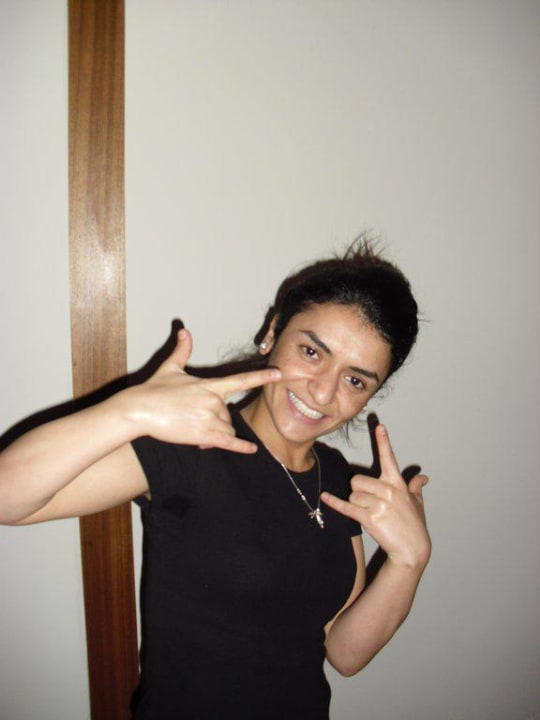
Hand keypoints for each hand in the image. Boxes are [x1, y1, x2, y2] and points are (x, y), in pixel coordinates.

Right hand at [125, 328, 280, 452]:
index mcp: (210, 385)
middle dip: (216, 421)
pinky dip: (241, 447)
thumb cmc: (153, 389)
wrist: (139, 410)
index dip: (262, 377)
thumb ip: (182, 351)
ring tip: (192, 431)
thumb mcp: (170, 368)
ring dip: (214, 434)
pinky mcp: (204, 436)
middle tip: (192, 421)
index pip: (241, 380)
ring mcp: (210, 419)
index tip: (279, 374)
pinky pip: (228, 442)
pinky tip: (252, 450)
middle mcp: (214, 401)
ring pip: (226, 429)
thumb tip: (184, 331)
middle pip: (229, 415)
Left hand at [321, 424, 430, 569]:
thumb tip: (423, 478)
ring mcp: (378, 504)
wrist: (412, 550)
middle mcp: (388, 491)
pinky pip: (346, 506)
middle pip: (358, 480)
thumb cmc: (415, 526)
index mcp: (398, 484)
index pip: (389, 458)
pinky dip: (334, 503)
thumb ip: (416, 488)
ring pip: (353, 494)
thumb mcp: (417, 504)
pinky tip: (325, 497)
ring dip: (356, 503)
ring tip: (369, 513)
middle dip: (359, 490)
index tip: (379, 426)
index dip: (383, 442)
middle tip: (369, 502)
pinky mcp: (369, 517)